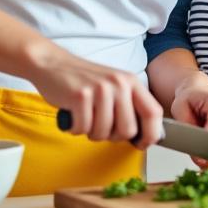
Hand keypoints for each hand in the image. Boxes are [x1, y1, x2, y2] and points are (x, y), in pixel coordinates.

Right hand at [28, 44, 162, 148]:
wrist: (54, 64)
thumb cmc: (85, 81)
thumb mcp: (115, 88)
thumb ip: (131, 107)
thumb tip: (146, 136)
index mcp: (131, 82)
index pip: (153, 113)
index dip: (150, 134)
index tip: (141, 144)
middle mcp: (119, 84)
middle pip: (128, 130)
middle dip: (113, 137)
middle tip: (101, 126)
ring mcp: (100, 89)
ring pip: (103, 133)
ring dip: (92, 133)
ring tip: (86, 117)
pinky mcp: (80, 96)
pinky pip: (83, 129)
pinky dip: (76, 128)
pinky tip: (73, 115)